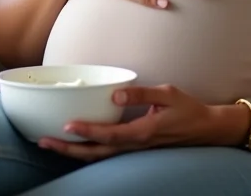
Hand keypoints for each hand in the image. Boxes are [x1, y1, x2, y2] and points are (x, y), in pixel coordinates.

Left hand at [38, 85, 246, 160]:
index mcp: (144, 132)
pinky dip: (88, 150)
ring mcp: (135, 150)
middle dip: (69, 149)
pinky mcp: (135, 147)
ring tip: (52, 144)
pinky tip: (76, 144)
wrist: (206, 130)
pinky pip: (107, 153)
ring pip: (99, 157)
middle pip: (97, 153)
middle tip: (43, 142)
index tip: (67, 126)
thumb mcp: (167, 93)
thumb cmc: (188, 109)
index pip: (110, 135)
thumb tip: (115, 94)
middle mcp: (136, 145)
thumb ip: (141, 93)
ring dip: (74, 152)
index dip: (88, 131)